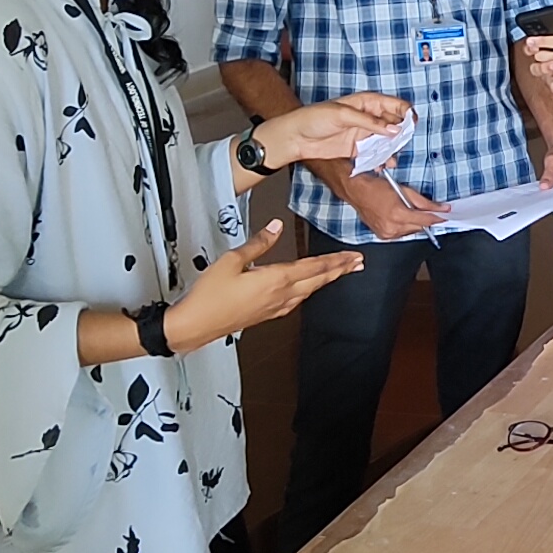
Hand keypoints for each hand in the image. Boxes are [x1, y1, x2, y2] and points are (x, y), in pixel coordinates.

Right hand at [166, 219, 361, 353]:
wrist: (195, 325)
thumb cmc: (209, 295)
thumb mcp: (231, 260)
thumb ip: (258, 243)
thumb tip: (275, 226)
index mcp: (276, 280)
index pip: (314, 267)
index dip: (336, 261)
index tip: (353, 256)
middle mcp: (281, 295)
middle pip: (318, 280)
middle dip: (340, 270)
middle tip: (358, 263)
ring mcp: (275, 307)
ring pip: (309, 291)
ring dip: (327, 280)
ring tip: (339, 272)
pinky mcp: (267, 314)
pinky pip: (296, 300)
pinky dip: (309, 290)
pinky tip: (308, 289)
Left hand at [254, 93, 409, 166]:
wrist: (295, 137)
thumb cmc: (314, 118)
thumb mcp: (343, 115)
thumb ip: (370, 122)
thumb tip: (393, 129)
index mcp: (366, 102)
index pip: (394, 105)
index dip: (406, 113)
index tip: (412, 124)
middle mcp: (368, 117)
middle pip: (394, 124)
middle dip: (402, 133)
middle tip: (402, 142)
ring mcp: (364, 133)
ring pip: (388, 140)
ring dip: (393, 148)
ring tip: (393, 157)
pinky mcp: (358, 148)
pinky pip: (376, 153)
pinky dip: (382, 159)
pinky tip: (384, 164)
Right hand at [311, 160, 447, 240]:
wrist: (357, 191)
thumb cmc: (378, 187)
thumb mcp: (404, 190)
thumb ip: (424, 202)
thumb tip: (441, 208)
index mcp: (398, 214)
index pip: (425, 220)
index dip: (437, 217)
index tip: (446, 215)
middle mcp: (392, 227)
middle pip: (419, 227)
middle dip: (426, 219)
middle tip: (431, 211)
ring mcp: (386, 233)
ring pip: (410, 231)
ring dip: (414, 223)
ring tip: (410, 211)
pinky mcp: (382, 236)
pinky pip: (400, 234)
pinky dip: (404, 227)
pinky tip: (401, 217)